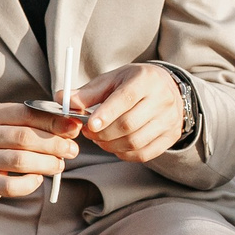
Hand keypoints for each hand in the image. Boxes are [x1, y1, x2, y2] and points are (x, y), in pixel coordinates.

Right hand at [0, 100, 81, 202]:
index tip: (74, 129)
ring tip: (59, 165)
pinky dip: (31, 183)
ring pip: (20, 161)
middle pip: (25, 137)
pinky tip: (38, 179)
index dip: (53, 121)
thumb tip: (71, 126)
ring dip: (47, 163)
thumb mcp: (6, 125)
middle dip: (54, 144)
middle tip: (71, 150)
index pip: (25, 113)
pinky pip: (12, 185)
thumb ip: (34, 121)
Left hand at [67, 63, 185, 163]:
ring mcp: (169, 120)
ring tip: (100, 139)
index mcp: (145, 80)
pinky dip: (124, 154)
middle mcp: (162, 100)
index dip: (106, 114)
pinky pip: (144, 153)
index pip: (126, 99)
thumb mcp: (113, 80)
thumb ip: (88, 92)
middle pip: (129, 124)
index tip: (89, 125)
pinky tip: (115, 145)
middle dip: (103, 133)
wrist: (168, 89)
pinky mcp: (171, 136)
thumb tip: (63, 100)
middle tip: (89, 132)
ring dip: (111, 145)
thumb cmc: (135, 83)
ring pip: (135, 142)